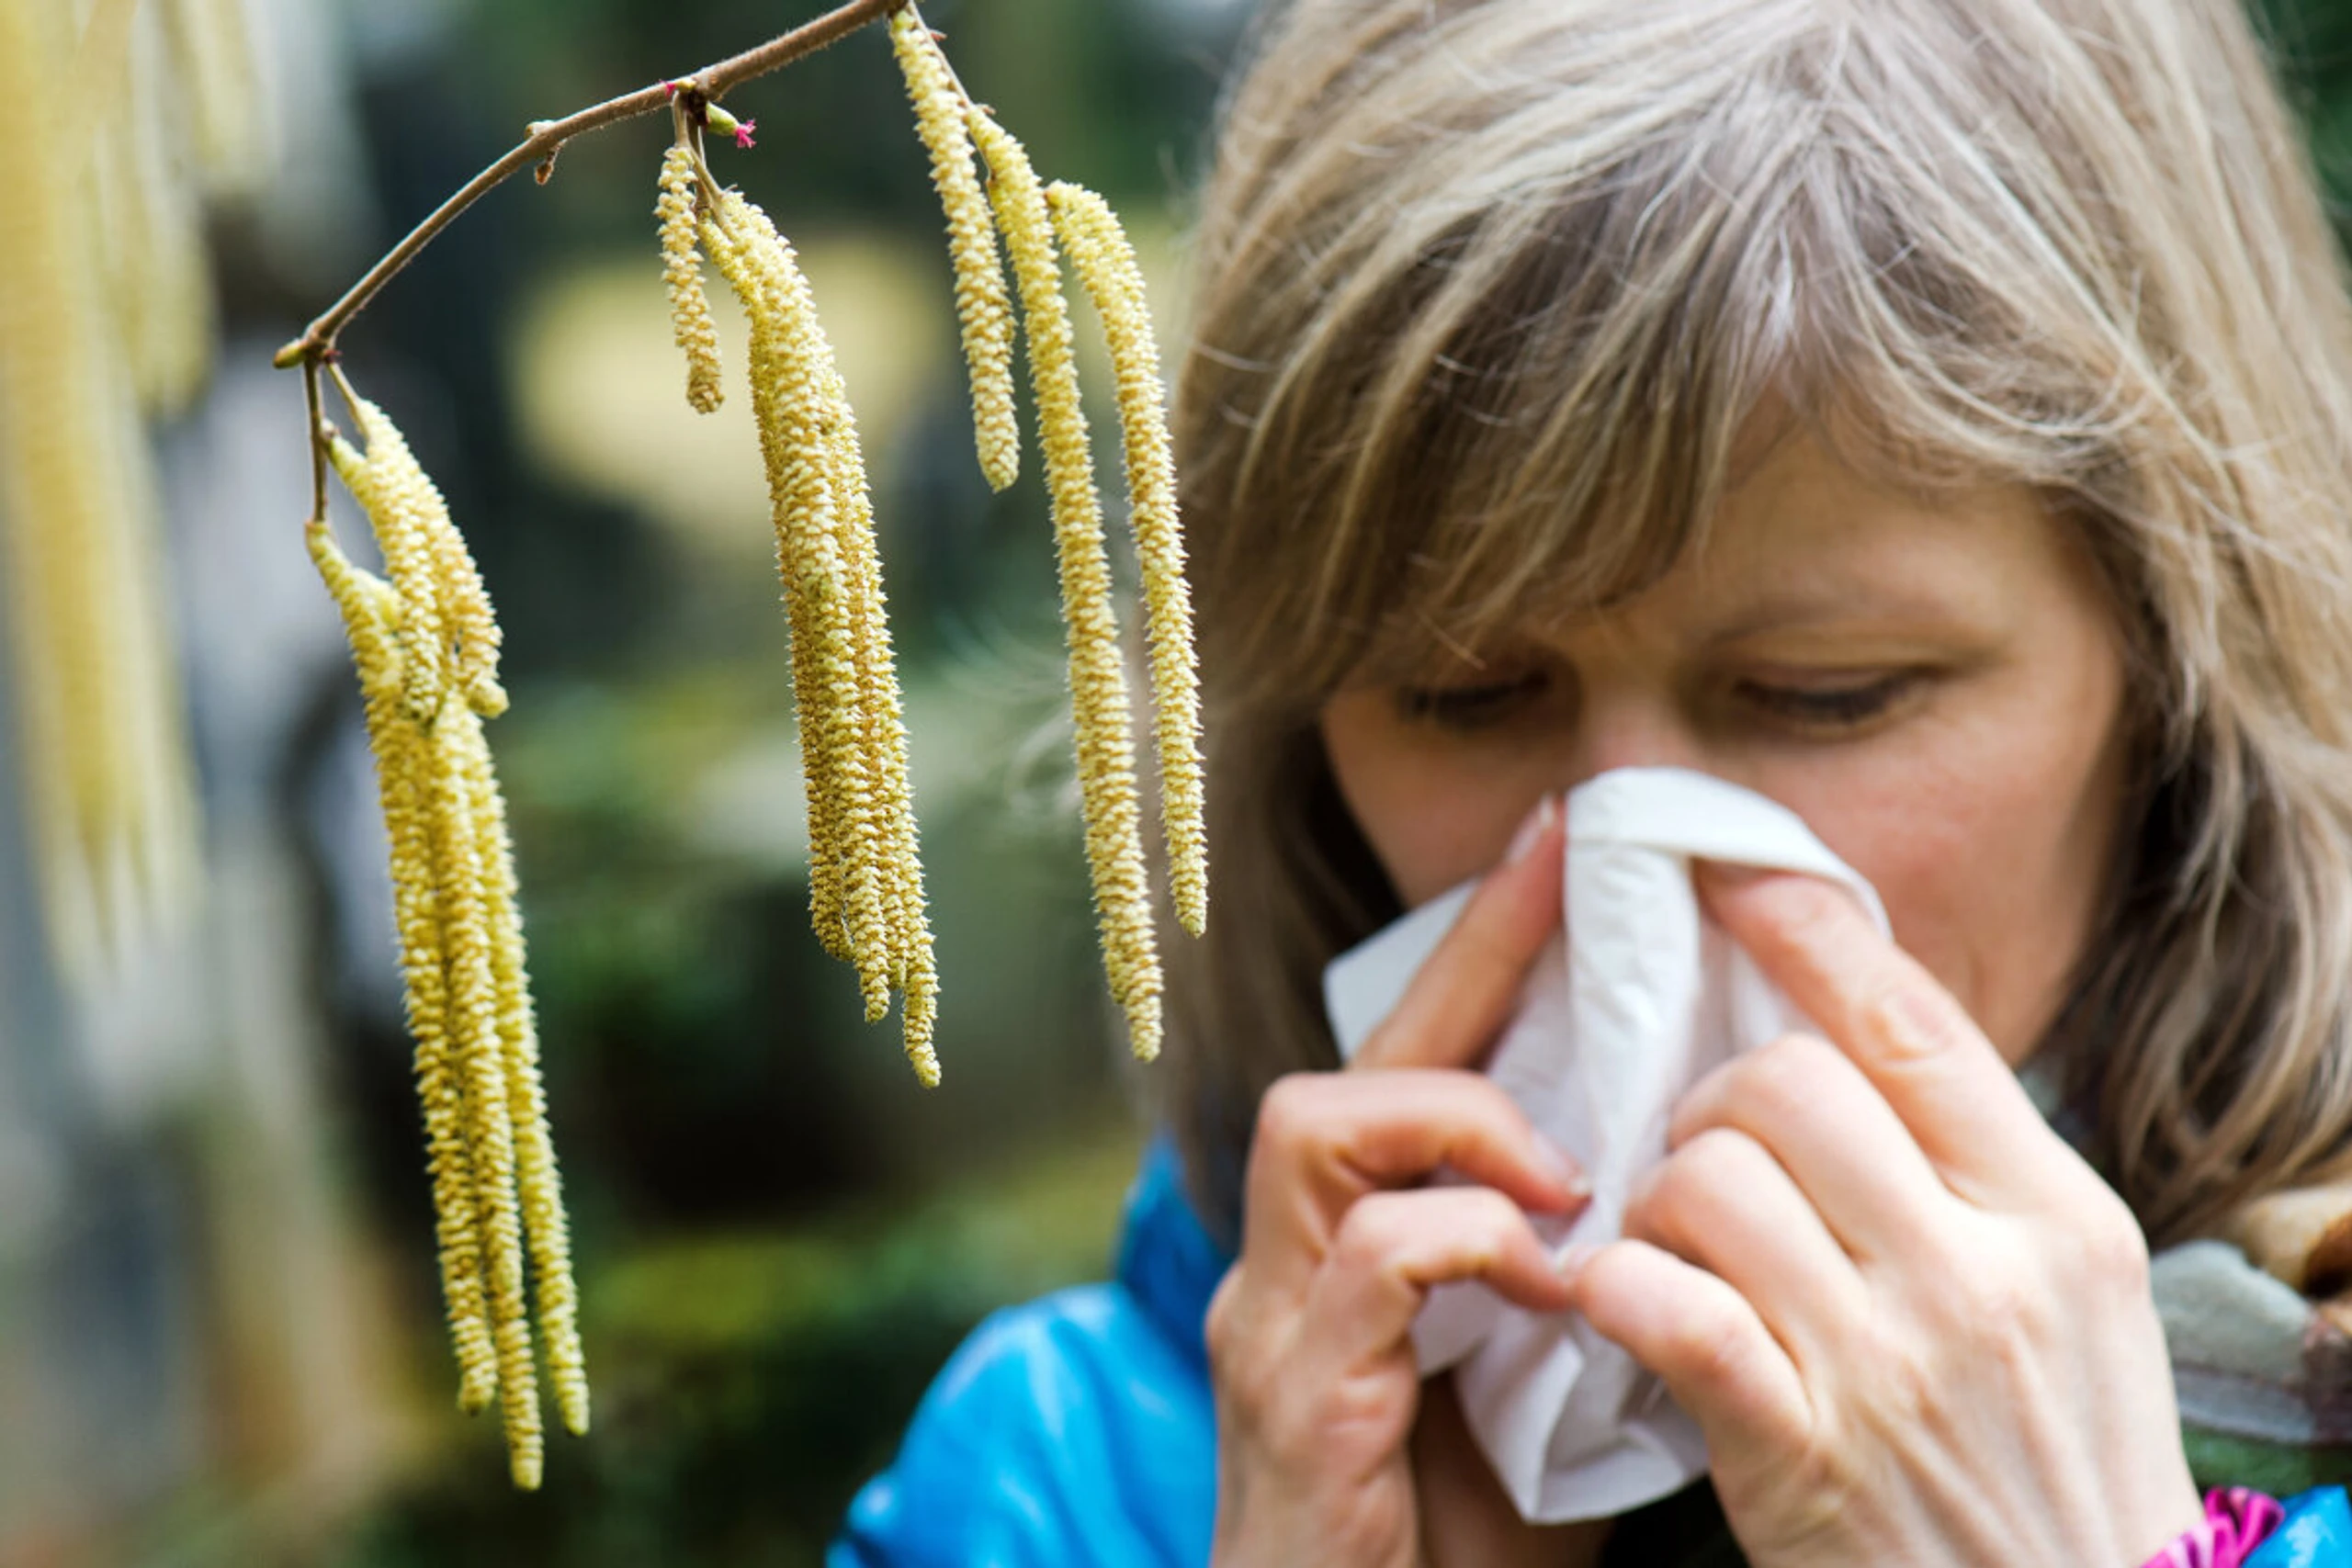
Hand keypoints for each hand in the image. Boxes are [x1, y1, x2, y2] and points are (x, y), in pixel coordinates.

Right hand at [1206, 800, 1601, 1567]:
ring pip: (1321, 1123)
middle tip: (1569, 875)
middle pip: (1353, 1060)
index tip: (1566, 845)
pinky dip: (1471, 1242)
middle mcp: (1293, 1267)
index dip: (1484, 951)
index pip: (1413, 1067)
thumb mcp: (1540, 1391)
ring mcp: (1277, 1324)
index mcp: (1354, 1254)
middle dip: (1465, 959)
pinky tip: (1550, 1280)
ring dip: (1459, 1118)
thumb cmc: (1456, 1551)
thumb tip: (1676, 1189)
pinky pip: (1371, 1259)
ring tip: (1563, 1168)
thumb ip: (1575, 1285)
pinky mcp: (1293, 1394)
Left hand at [1568, 866, 2201, 1567]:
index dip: (1806, 929)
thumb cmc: (2054, 1455)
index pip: (1912, 1025)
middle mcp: (1979, 1273)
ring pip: (1710, 1180)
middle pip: (1787, 1081)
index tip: (1730, 873)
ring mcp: (1889, 1365)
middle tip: (1702, 1151)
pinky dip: (1618, 1287)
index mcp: (2055, 1214)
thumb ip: (1971, 1169)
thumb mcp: (2067, 1294)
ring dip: (1656, 1197)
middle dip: (1711, 1097)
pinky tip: (1619, 1300)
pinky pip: (1668, 1309)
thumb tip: (1852, 1023)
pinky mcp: (1799, 1452)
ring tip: (1670, 1240)